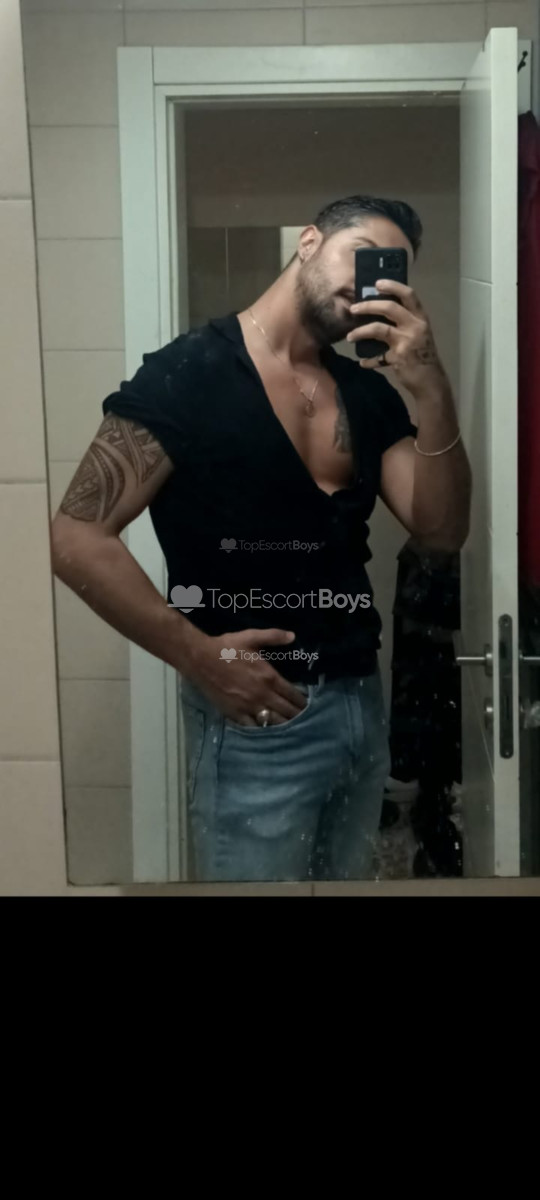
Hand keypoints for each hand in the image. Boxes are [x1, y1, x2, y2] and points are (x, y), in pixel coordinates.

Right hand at [182, 627, 308, 726]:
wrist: (200, 659)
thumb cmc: (226, 648)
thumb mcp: (251, 637)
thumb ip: (273, 636)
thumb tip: (293, 636)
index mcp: (269, 677)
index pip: (292, 694)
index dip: (302, 701)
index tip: (308, 705)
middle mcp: (262, 695)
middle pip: (286, 710)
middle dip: (297, 715)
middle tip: (305, 719)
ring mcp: (248, 706)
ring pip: (272, 721)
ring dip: (284, 724)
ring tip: (292, 727)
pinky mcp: (235, 713)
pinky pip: (253, 726)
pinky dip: (262, 729)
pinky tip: (268, 731)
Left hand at [346, 279, 447, 396]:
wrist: (431, 381)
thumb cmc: (423, 355)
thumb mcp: (419, 334)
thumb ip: (405, 323)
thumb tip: (379, 313)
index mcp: (421, 317)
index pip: (409, 294)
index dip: (393, 286)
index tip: (377, 283)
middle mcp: (415, 325)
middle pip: (389, 307)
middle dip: (368, 305)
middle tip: (354, 308)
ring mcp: (407, 341)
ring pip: (378, 329)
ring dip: (360, 331)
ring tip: (349, 336)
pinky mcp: (398, 357)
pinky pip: (378, 357)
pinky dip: (369, 361)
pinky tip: (363, 362)